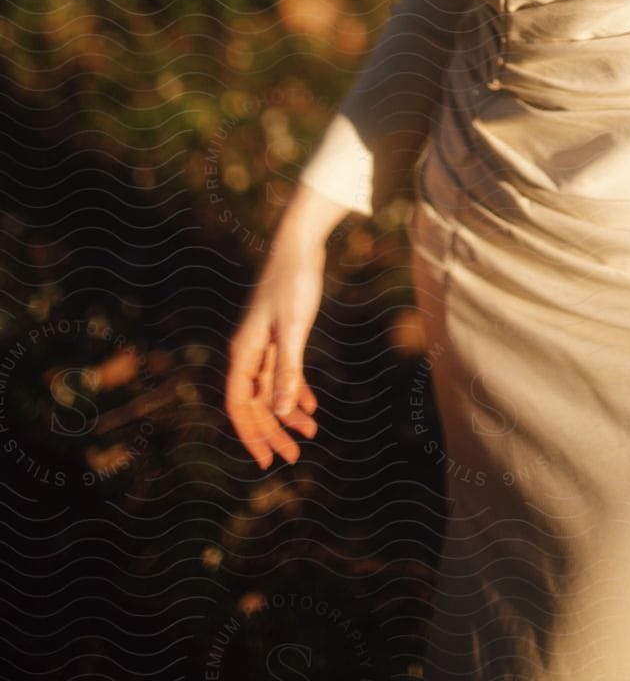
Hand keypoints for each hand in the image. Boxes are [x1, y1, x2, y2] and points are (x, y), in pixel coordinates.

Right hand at [225, 231, 325, 469]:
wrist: (300, 246)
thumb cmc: (293, 284)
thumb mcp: (294, 330)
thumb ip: (287, 371)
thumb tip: (282, 413)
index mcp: (243, 352)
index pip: (239, 404)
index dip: (250, 434)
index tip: (265, 461)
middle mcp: (248, 351)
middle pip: (256, 402)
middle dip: (273, 430)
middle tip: (294, 457)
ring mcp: (264, 343)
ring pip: (271, 388)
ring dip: (288, 412)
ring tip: (311, 433)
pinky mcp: (280, 335)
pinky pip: (284, 371)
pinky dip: (296, 389)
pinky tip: (311, 406)